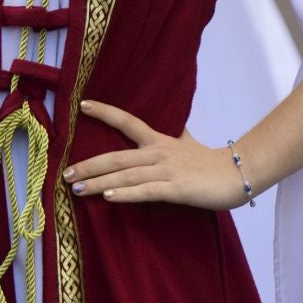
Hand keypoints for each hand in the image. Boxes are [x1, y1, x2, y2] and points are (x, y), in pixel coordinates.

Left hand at [64, 100, 248, 210]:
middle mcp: (158, 153)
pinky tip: (108, 198)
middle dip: (88, 165)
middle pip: (116, 156)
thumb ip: (175, 134)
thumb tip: (173, 121)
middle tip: (65, 174)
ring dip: (99, 182)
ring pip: (126, 175)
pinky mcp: (175, 189)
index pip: (128, 122)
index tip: (83, 105)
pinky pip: (145, 191)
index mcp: (159, 141)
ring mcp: (166, 171)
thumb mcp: (188, 142)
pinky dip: (126, 194)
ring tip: (77, 189)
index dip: (106, 112)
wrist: (236, 175)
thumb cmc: (210, 161)